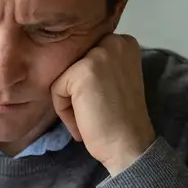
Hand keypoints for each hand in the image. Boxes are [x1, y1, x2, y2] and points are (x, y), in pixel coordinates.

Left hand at [51, 33, 155, 173]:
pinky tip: (84, 121)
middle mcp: (115, 41)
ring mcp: (99, 54)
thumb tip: (70, 64)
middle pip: (73, 65)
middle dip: (77, 92)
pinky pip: (57, 90)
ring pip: (64, 77)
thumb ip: (100, 65)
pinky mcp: (82, 72)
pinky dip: (65, 111)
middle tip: (96, 111)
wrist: (130, 145)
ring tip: (90, 117)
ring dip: (70, 102)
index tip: (103, 102)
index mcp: (124, 42)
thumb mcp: (116, 79)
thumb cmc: (121, 119)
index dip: (88, 84)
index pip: (85, 56)